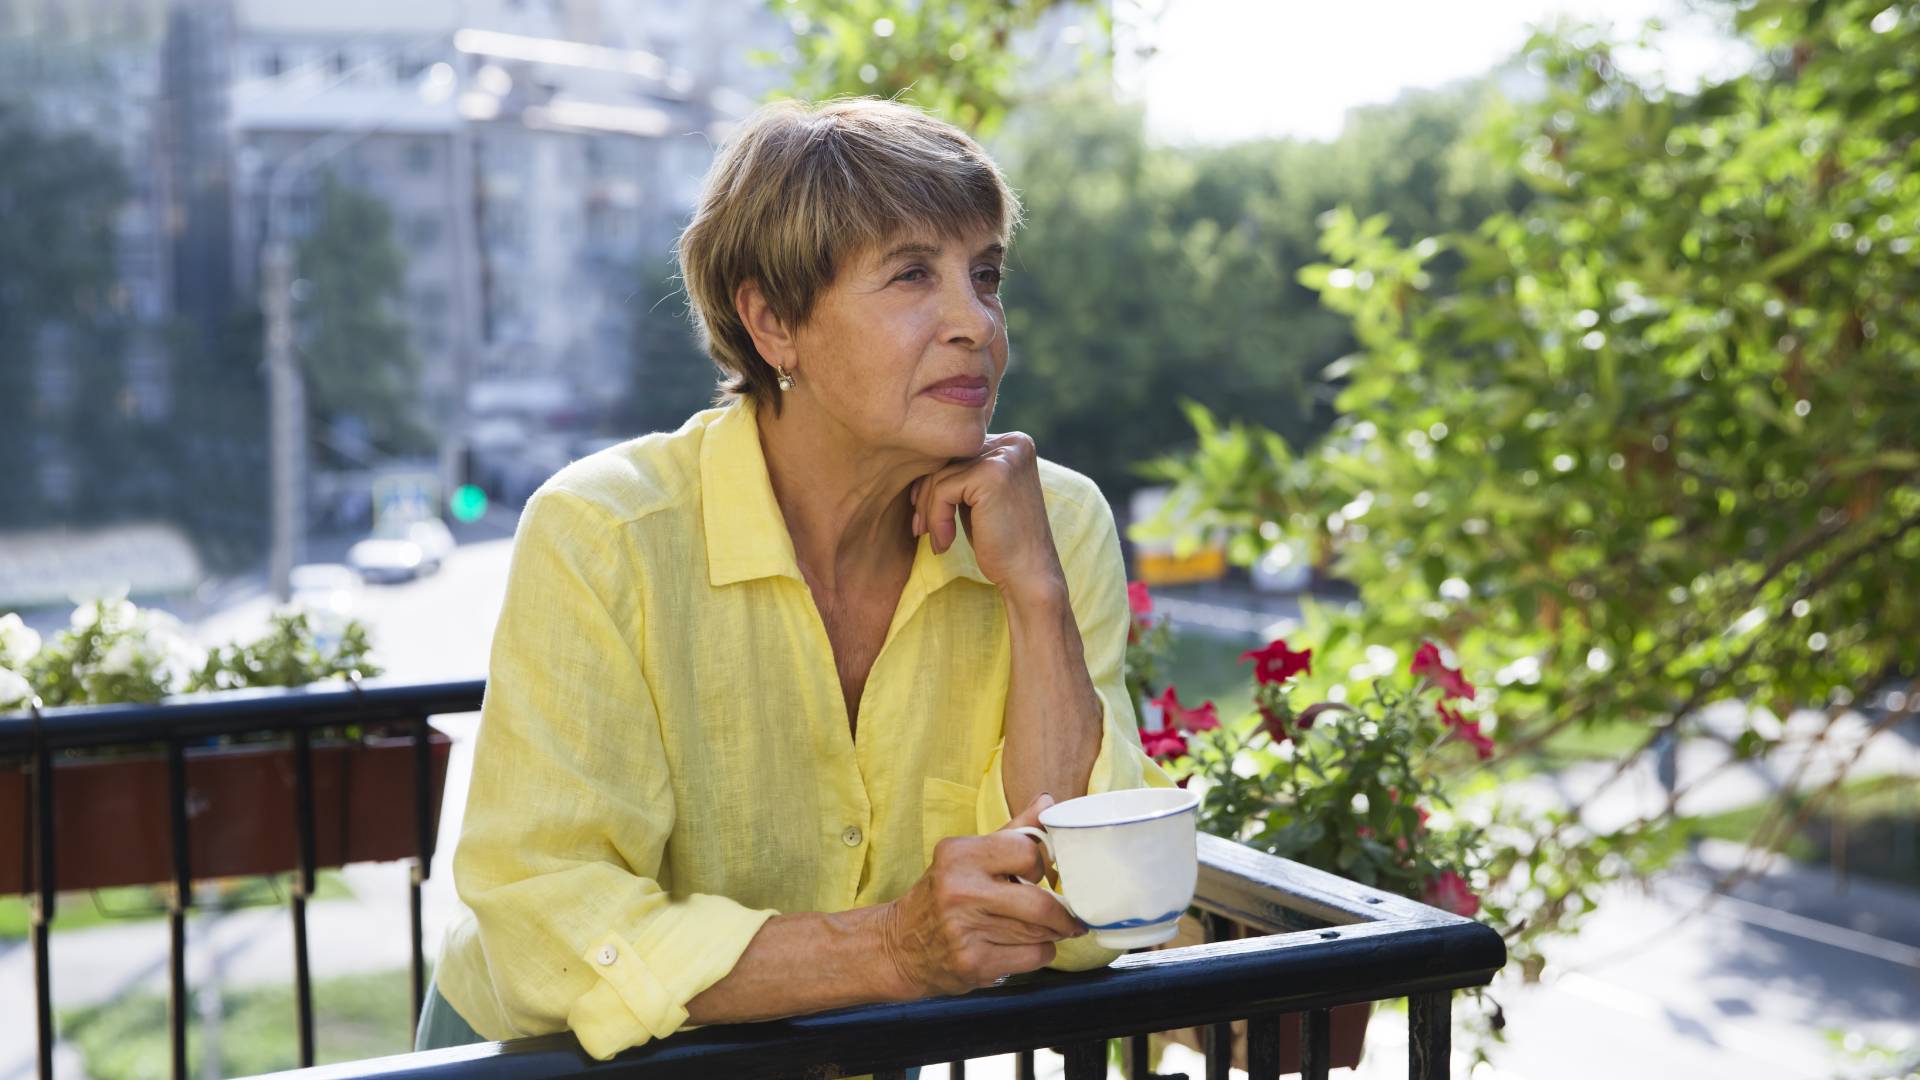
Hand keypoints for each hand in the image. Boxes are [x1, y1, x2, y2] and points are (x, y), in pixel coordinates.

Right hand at [879, 794, 1082, 997]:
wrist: (898, 946)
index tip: (1043, 876)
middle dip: (1061, 912)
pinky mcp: (974, 964)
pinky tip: (1021, 947)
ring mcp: (966, 930)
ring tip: (1044, 930)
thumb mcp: (968, 856)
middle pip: (1040, 902)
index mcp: (959, 855)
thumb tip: (1048, 802)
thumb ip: (1013, 831)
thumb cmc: (941, 895)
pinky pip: (1033, 956)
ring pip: (1041, 933)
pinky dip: (1039, 953)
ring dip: (1051, 933)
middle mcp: (960, 891)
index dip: (1042, 866)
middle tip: (1067, 915)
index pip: (1027, 852)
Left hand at [909, 433, 1064, 601]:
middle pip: (947, 459)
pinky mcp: (992, 475)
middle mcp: (1013, 444)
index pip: (958, 451)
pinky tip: (944, 543)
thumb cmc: (1001, 542)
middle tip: (919, 528)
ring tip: (937, 541)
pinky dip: (936, 519)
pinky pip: (943, 490)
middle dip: (926, 495)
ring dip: (929, 512)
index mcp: (1014, 444)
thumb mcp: (981, 498)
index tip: (923, 514)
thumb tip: (917, 459)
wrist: (1029, 576)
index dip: (934, 482)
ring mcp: (1005, 457)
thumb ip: (962, 473)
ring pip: (940, 475)